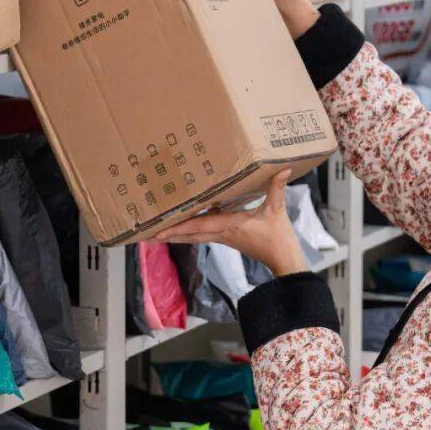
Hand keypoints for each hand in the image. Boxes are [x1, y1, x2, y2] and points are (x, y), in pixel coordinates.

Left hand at [155, 170, 307, 277]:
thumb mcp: (277, 211)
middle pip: (189, 234)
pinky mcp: (228, 238)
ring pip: (194, 236)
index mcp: (229, 226)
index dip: (177, 228)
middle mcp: (222, 233)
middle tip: (146, 234)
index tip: (158, 231)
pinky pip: (203, 235)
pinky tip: (181, 228)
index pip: (197, 226)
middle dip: (168, 234)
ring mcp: (223, 237)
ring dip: (175, 234)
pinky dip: (189, 232)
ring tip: (155, 234)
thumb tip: (283, 168)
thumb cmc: (279, 239)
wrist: (283, 261)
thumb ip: (277, 188)